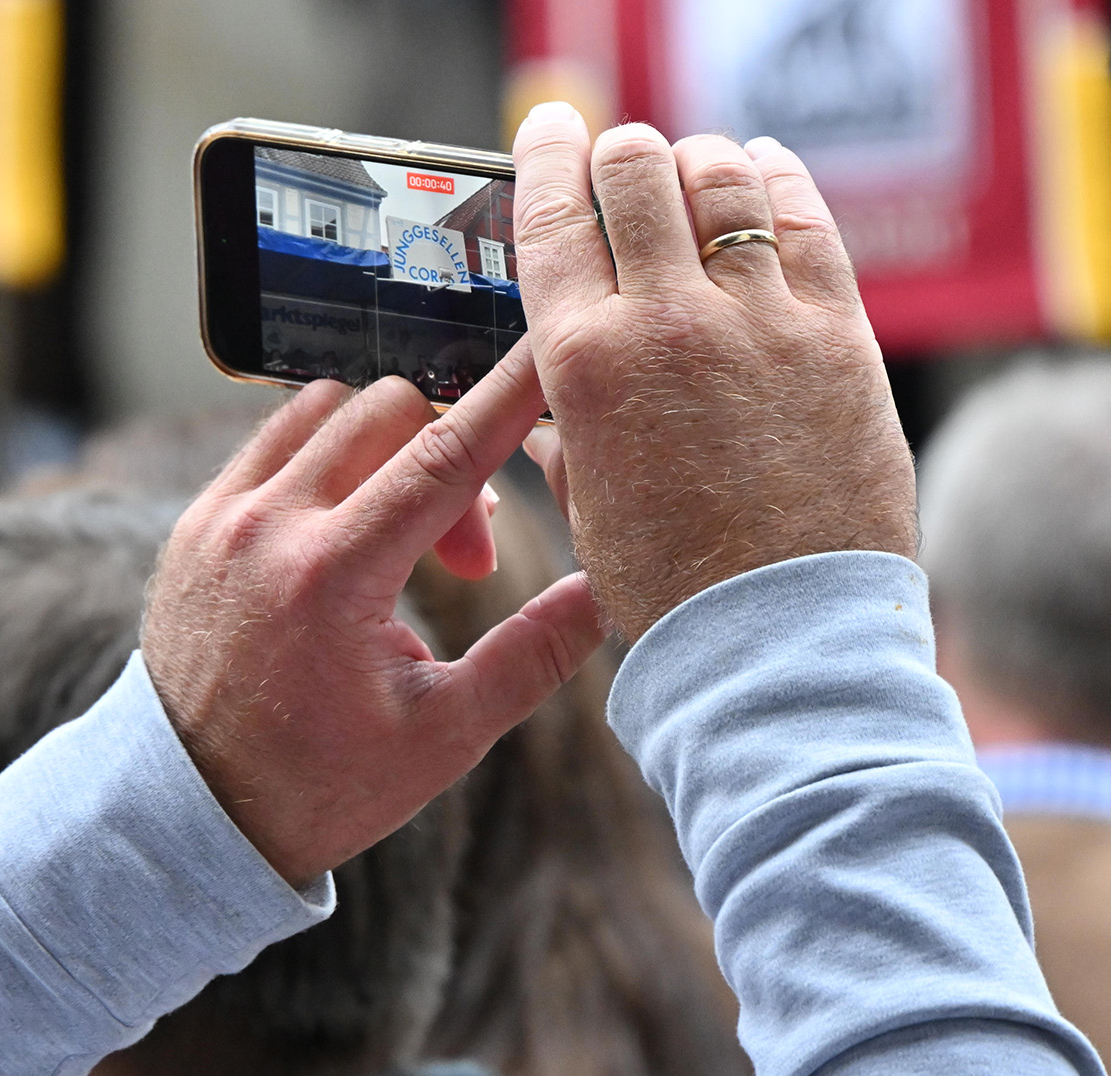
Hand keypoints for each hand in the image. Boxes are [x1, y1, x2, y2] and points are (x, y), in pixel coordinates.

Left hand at [142, 356, 605, 886]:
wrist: (190, 811)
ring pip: (326, 409)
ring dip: (385, 447)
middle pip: (390, 411)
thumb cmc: (320, 783)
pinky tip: (348, 527)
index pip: (444, 454)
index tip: (550, 353)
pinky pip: (271, 438)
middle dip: (450, 459)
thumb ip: (531, 656)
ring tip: (402, 540)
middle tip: (464, 559)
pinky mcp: (194, 521)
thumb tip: (610, 590)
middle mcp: (266, 527)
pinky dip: (325, 456)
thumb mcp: (443, 736)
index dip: (508, 398)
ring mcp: (219, 517)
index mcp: (331, 577)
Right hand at [512, 104, 916, 639]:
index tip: (549, 129)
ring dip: (698, 163)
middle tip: (620, 165)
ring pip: (723, 174)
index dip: (546, 153)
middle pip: (637, 169)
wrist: (778, 636)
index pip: (554, 214)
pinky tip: (764, 177)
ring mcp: (760, 320)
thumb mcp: (587, 505)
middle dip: (620, 153)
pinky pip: (807, 218)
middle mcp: (667, 321)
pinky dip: (778, 181)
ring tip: (694, 176)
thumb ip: (569, 436)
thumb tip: (558, 413)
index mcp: (584, 364)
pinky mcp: (839, 334)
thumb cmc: (670, 586)